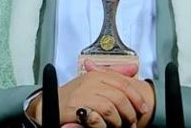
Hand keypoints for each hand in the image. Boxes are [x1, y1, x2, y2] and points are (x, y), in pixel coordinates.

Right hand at [28, 60, 154, 127]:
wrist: (48, 106)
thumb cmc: (73, 96)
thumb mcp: (94, 81)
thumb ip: (114, 75)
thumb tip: (133, 68)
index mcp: (96, 74)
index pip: (123, 83)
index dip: (136, 96)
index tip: (143, 107)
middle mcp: (89, 82)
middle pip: (119, 96)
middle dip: (129, 112)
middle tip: (132, 121)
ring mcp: (81, 95)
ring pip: (110, 108)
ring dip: (118, 121)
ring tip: (119, 126)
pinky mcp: (74, 109)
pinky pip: (96, 118)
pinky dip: (103, 125)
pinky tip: (104, 126)